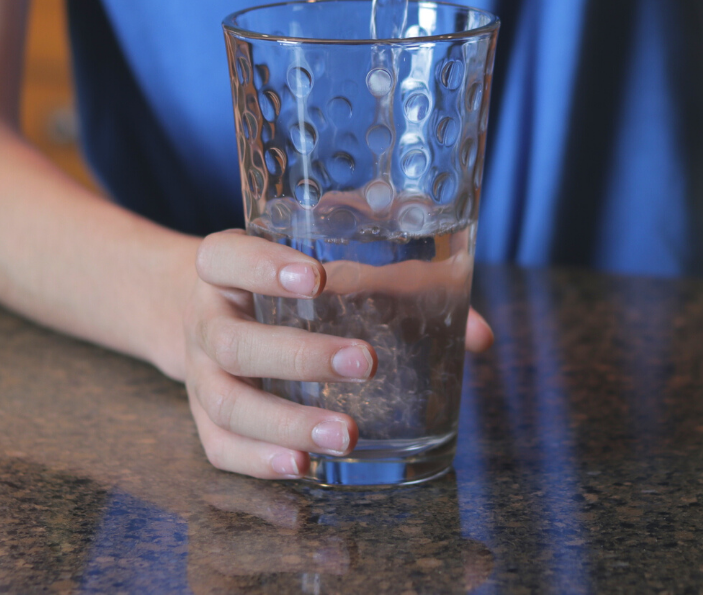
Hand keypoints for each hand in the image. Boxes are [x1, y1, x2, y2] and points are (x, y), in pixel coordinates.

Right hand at [182, 229, 493, 479]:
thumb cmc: (294, 283)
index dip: (261, 266)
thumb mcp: (333, 262)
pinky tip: (303, 467)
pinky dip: (258, 462)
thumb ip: (404, 283)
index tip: (315, 277)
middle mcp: (208, 318)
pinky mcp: (206, 418)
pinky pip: (220, 446)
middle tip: (366, 362)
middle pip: (235, 341)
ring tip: (346, 434)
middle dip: (301, 355)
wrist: (216, 307)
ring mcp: (201, 373)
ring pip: (228, 402)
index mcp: (226, 265)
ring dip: (287, 422)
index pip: (225, 255)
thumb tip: (480, 336)